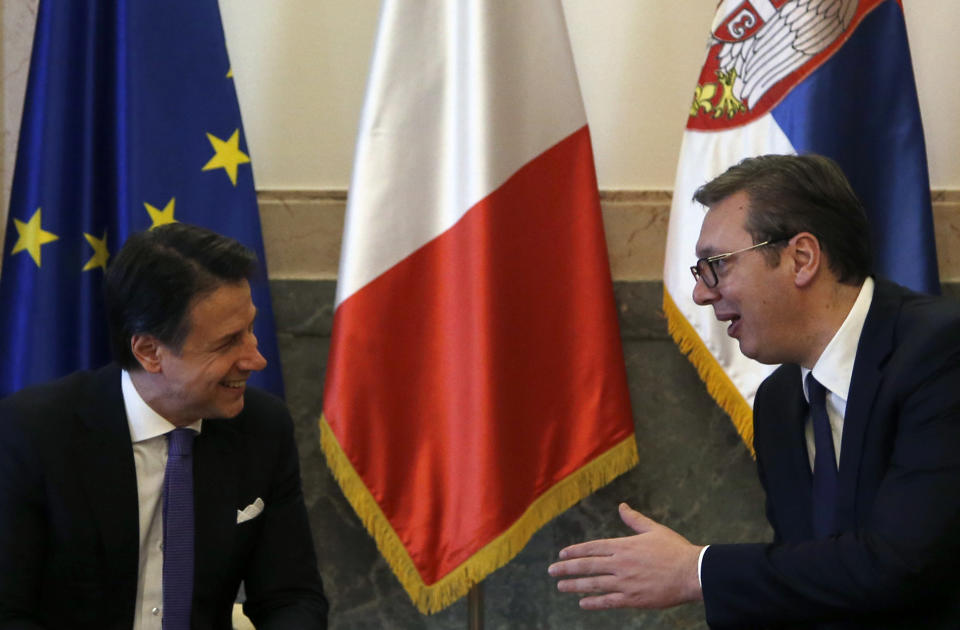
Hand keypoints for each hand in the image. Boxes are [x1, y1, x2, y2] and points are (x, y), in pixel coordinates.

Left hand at [547, 503, 703, 609]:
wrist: (692, 573)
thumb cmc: (675, 549)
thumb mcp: (654, 529)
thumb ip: (634, 520)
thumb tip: (622, 506)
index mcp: (624, 545)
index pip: (593, 547)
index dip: (575, 551)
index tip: (562, 554)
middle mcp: (620, 563)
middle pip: (587, 565)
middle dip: (567, 568)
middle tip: (551, 571)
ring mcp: (625, 582)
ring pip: (594, 584)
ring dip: (575, 585)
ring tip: (561, 586)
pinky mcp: (633, 599)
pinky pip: (608, 601)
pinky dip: (594, 602)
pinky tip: (582, 603)